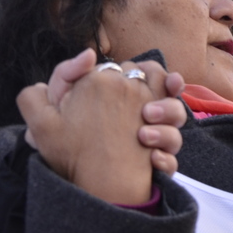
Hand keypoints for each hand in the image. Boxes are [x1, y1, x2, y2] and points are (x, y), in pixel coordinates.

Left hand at [18, 51, 185, 203]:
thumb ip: (67, 74)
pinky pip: (170, 164)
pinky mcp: (154, 169)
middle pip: (173, 105)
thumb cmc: (59, 136)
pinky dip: (165, 162)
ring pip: (176, 134)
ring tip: (144, 137)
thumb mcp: (56, 102)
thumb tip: (90, 54)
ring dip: (166, 134)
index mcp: (127, 101)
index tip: (167, 83)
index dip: (165, 79)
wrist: (65, 179)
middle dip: (167, 107)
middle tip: (149, 113)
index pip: (156, 81)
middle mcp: (146, 122)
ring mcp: (153, 146)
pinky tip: (152, 161)